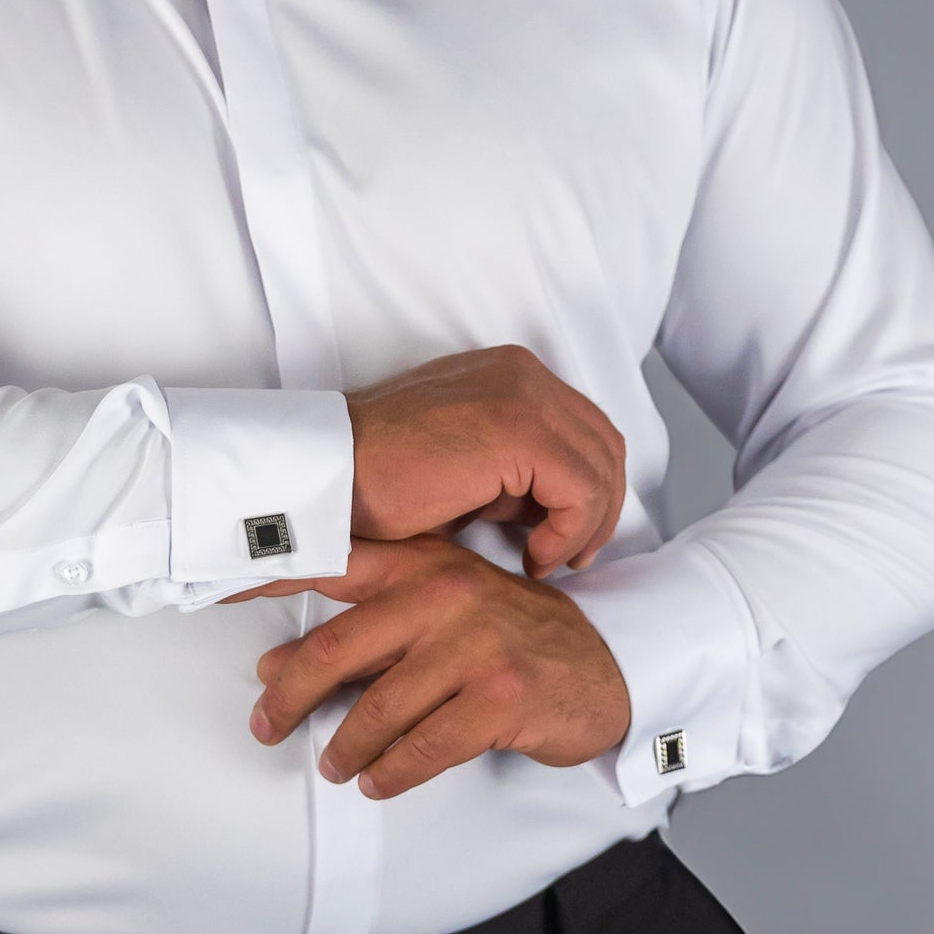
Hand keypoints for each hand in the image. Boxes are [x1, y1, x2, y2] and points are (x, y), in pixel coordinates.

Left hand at [242, 533, 631, 798]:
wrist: (608, 665)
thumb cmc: (511, 641)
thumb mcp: (443, 613)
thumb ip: (367, 631)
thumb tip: (276, 667)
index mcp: (423, 564)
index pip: (330, 566)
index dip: (266, 579)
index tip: (211, 595)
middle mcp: (444, 595)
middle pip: (336, 649)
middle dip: (289, 696)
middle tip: (266, 726)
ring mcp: (475, 645)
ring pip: (377, 708)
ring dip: (345, 747)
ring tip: (333, 765)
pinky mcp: (500, 698)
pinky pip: (423, 747)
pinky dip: (391, 772)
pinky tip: (378, 781)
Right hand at [344, 345, 624, 572]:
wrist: (329, 472)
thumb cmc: (378, 477)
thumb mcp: (466, 468)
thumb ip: (515, 475)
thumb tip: (553, 510)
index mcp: (511, 373)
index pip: (586, 429)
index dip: (591, 490)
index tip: (568, 538)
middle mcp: (524, 373)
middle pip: (604, 444)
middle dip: (599, 509)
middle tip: (573, 556)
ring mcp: (524, 396)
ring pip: (602, 468)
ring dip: (586, 526)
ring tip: (548, 560)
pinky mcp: (518, 431)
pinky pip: (581, 490)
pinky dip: (570, 532)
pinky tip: (534, 556)